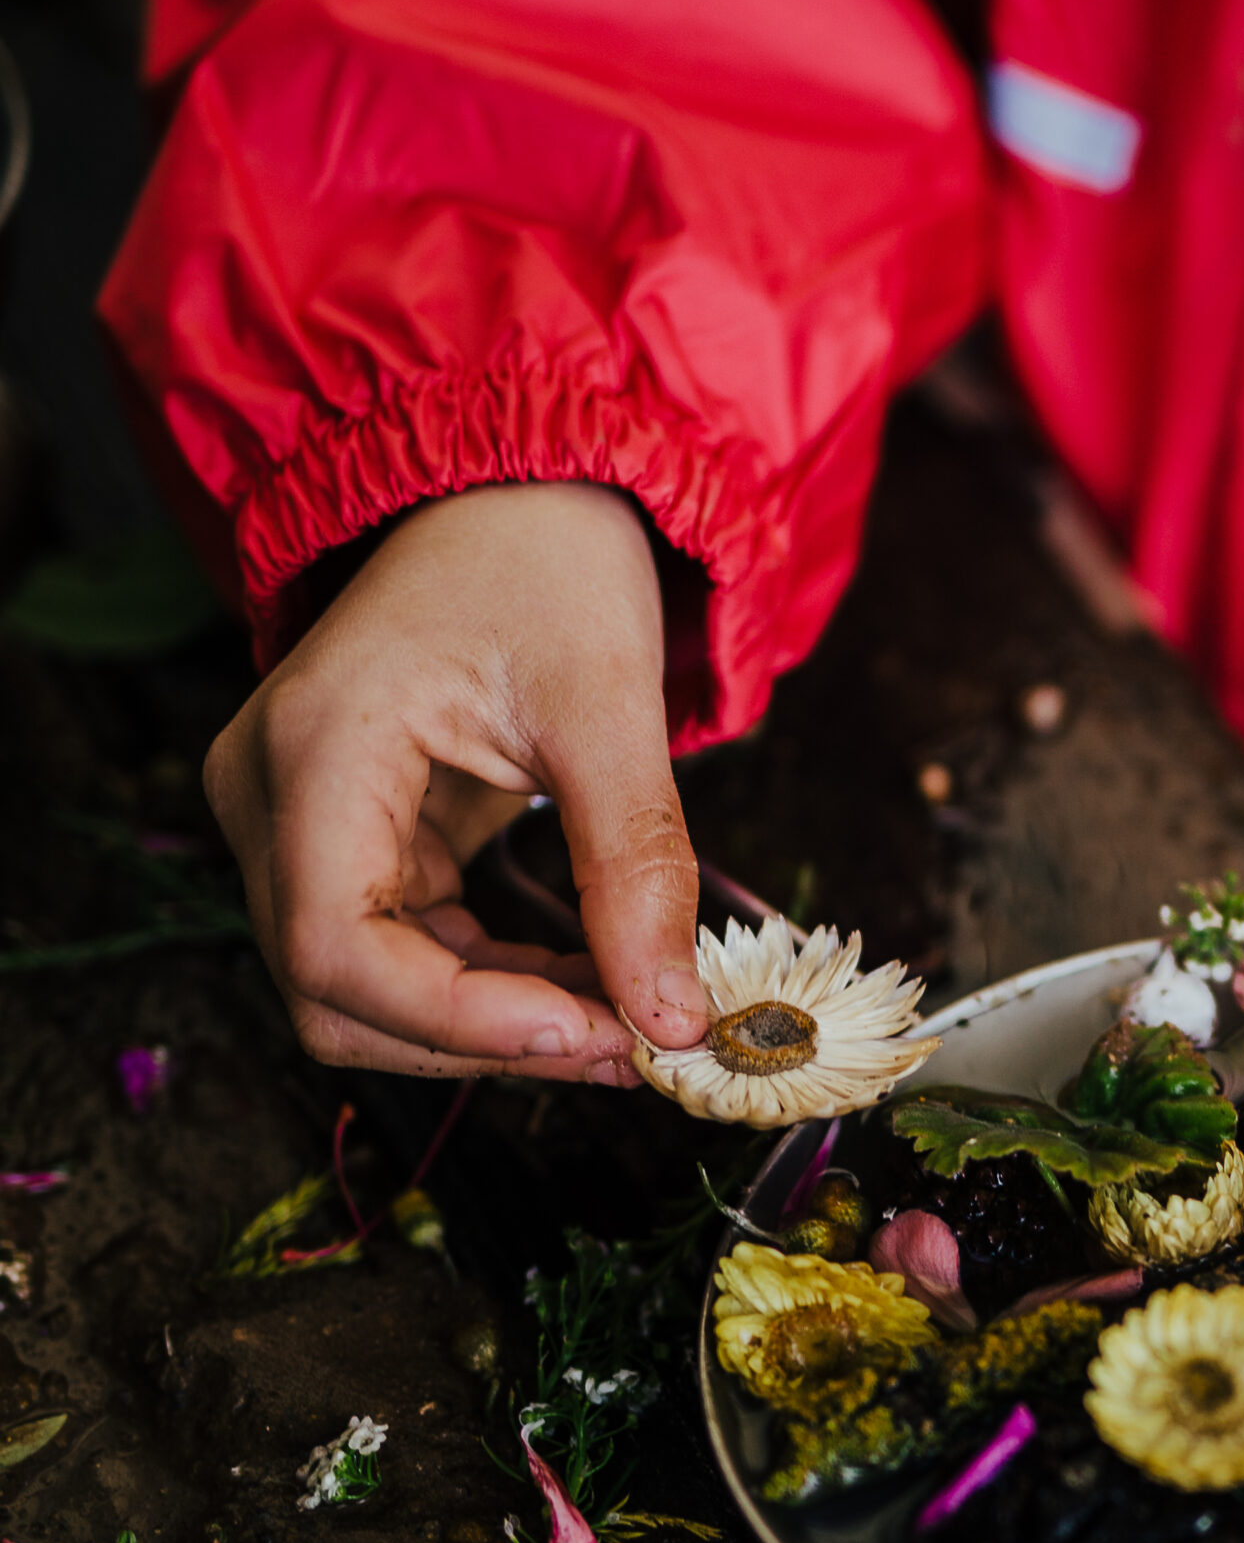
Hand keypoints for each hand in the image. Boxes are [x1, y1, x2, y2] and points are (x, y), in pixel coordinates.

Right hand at [204, 482, 709, 1081]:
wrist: (515, 497)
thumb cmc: (545, 563)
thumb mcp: (608, 706)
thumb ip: (637, 866)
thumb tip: (672, 1019)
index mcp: (310, 751)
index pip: (333, 946)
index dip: (458, 1021)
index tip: (596, 1035)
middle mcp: (271, 800)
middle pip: (337, 995)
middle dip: (487, 1041)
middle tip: (636, 1045)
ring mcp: (300, 828)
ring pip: (370, 997)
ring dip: (500, 1029)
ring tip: (633, 1021)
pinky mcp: (354, 846)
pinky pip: (410, 957)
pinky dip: (502, 991)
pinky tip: (598, 984)